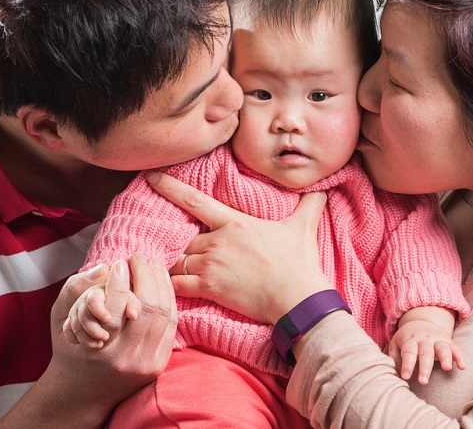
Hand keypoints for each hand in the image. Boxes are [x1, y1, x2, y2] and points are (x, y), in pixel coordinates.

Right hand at [0, 253, 176, 426]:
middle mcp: (125, 359)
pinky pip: (171, 325)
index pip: (116, 305)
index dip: (121, 279)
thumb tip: (105, 266)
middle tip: (140, 256)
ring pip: (165, 314)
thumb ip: (77, 289)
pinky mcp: (159, 365)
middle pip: (148, 307)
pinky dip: (169, 299)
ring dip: (161, 283)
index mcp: (98, 349)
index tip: (121, 261)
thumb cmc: (70, 349)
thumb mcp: (60, 318)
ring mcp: (146, 364)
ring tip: (153, 263)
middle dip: (147, 275)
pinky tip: (162, 282)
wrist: (83, 393)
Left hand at [145, 171, 330, 323]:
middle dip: (186, 248)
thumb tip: (321, 189)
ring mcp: (210, 264)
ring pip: (178, 261)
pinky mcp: (208, 288)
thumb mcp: (304, 227)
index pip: (195, 200)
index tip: (151, 176)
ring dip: (177, 267)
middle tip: (192, 257)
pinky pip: (176, 285)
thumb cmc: (300, 262)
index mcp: (235, 222)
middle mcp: (217, 240)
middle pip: (186, 240)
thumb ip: (308, 205)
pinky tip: (165, 289)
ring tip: (179, 273)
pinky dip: (169, 286)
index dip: (170, 187)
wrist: (298, 297)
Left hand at [387, 307, 464, 383]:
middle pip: (425, 353)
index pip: (408, 353)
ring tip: (447, 368)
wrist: (422, 321)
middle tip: (423, 381)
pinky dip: (460, 357)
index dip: (407, 365)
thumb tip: (392, 374)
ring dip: (445, 358)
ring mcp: (437, 340)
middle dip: (425, 367)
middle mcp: (424, 339)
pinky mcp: (448, 342)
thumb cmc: (407, 339)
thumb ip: (394, 357)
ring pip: (442, 348)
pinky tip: (463, 366)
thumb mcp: (396, 344)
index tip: (405, 377)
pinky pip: (456, 348)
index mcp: (410, 340)